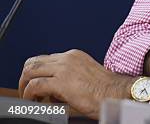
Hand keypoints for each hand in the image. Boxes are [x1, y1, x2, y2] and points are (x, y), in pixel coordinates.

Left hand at [18, 49, 134, 119]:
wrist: (115, 93)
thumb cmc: (104, 90)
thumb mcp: (84, 76)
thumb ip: (68, 77)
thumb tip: (51, 91)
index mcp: (74, 55)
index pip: (46, 59)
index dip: (37, 74)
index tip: (37, 89)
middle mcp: (67, 57)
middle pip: (34, 61)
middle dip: (26, 78)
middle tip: (28, 93)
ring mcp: (64, 68)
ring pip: (31, 70)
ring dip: (25, 86)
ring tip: (30, 99)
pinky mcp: (61, 82)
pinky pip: (35, 85)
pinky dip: (29, 95)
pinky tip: (36, 102)